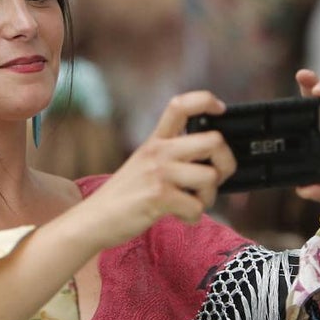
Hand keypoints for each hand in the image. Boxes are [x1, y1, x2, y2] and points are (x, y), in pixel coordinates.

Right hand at [76, 91, 236, 249]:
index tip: (220, 109)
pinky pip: (197, 207)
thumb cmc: (125, 196)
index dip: (205, 100)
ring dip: (208, 197)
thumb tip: (212, 160)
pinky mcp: (158, 196)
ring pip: (210, 177)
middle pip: (214, 141)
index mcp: (155, 141)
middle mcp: (158, 151)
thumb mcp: (143, 163)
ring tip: (191, 203)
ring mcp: (158, 172)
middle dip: (226, 164)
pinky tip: (179, 216)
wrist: (94, 219)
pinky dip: (193, 217)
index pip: (180, 105)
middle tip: (214, 179)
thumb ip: (171, 156)